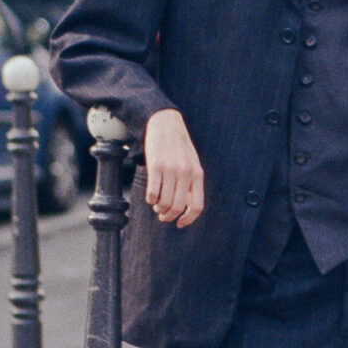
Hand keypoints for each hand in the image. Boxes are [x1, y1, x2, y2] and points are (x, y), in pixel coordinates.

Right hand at [143, 109, 204, 226]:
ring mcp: (171, 169)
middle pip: (178, 207)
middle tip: (163, 216)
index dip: (188, 219)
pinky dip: (150, 199)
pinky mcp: (156, 166)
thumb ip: (191, 183)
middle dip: (169, 216)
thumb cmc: (179, 147)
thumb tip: (186, 208)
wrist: (165, 124)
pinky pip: (152, 192)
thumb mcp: (192, 163)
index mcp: (197, 174)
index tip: (179, 223)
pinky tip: (151, 196)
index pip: (197, 206)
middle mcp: (186, 172)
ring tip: (157, 205)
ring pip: (164, 202)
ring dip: (159, 208)